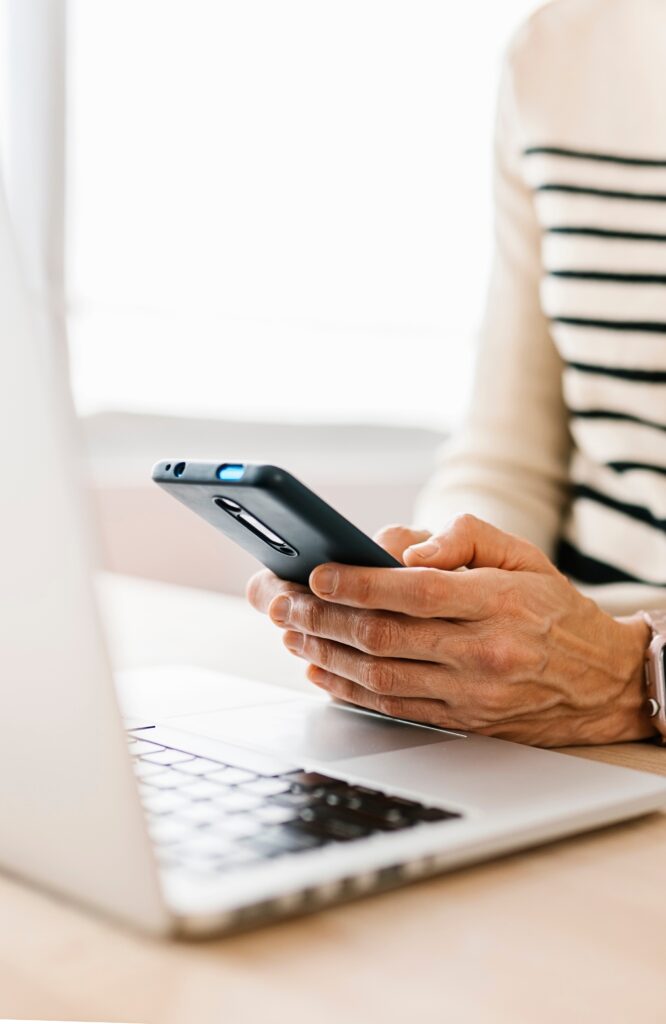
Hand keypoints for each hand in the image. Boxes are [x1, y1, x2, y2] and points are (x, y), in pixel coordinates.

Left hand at [246, 516, 653, 746]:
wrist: (602, 683)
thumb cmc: (552, 608)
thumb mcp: (521, 553)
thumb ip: (461, 537)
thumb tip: (400, 549)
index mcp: (499, 602)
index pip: (416, 591)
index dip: (358, 582)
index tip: (316, 571)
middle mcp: (484, 652)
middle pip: (384, 635)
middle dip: (321, 616)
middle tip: (281, 600)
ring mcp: (472, 694)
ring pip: (380, 676)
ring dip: (324, 653)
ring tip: (289, 630)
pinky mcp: (462, 721)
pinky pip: (393, 707)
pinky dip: (348, 689)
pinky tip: (319, 668)